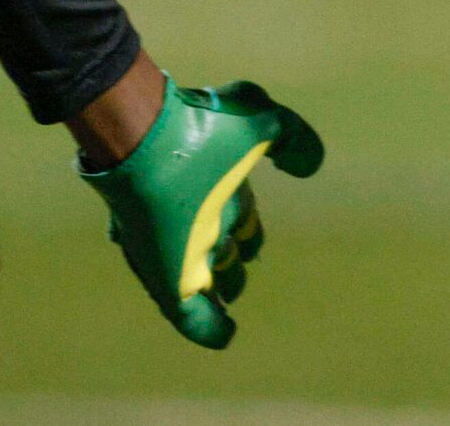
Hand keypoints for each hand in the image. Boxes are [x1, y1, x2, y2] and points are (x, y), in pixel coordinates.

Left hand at [79, 79, 323, 348]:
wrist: (141, 141)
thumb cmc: (199, 130)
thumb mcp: (255, 114)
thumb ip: (292, 136)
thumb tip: (308, 167)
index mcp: (222, 185)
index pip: (243, 215)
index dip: (250, 231)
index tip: (252, 245)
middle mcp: (200, 218)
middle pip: (224, 246)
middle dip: (232, 259)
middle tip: (236, 272)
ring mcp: (182, 249)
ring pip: (208, 276)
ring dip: (220, 286)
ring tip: (225, 298)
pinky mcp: (168, 279)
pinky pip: (193, 316)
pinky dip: (210, 328)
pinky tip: (222, 335)